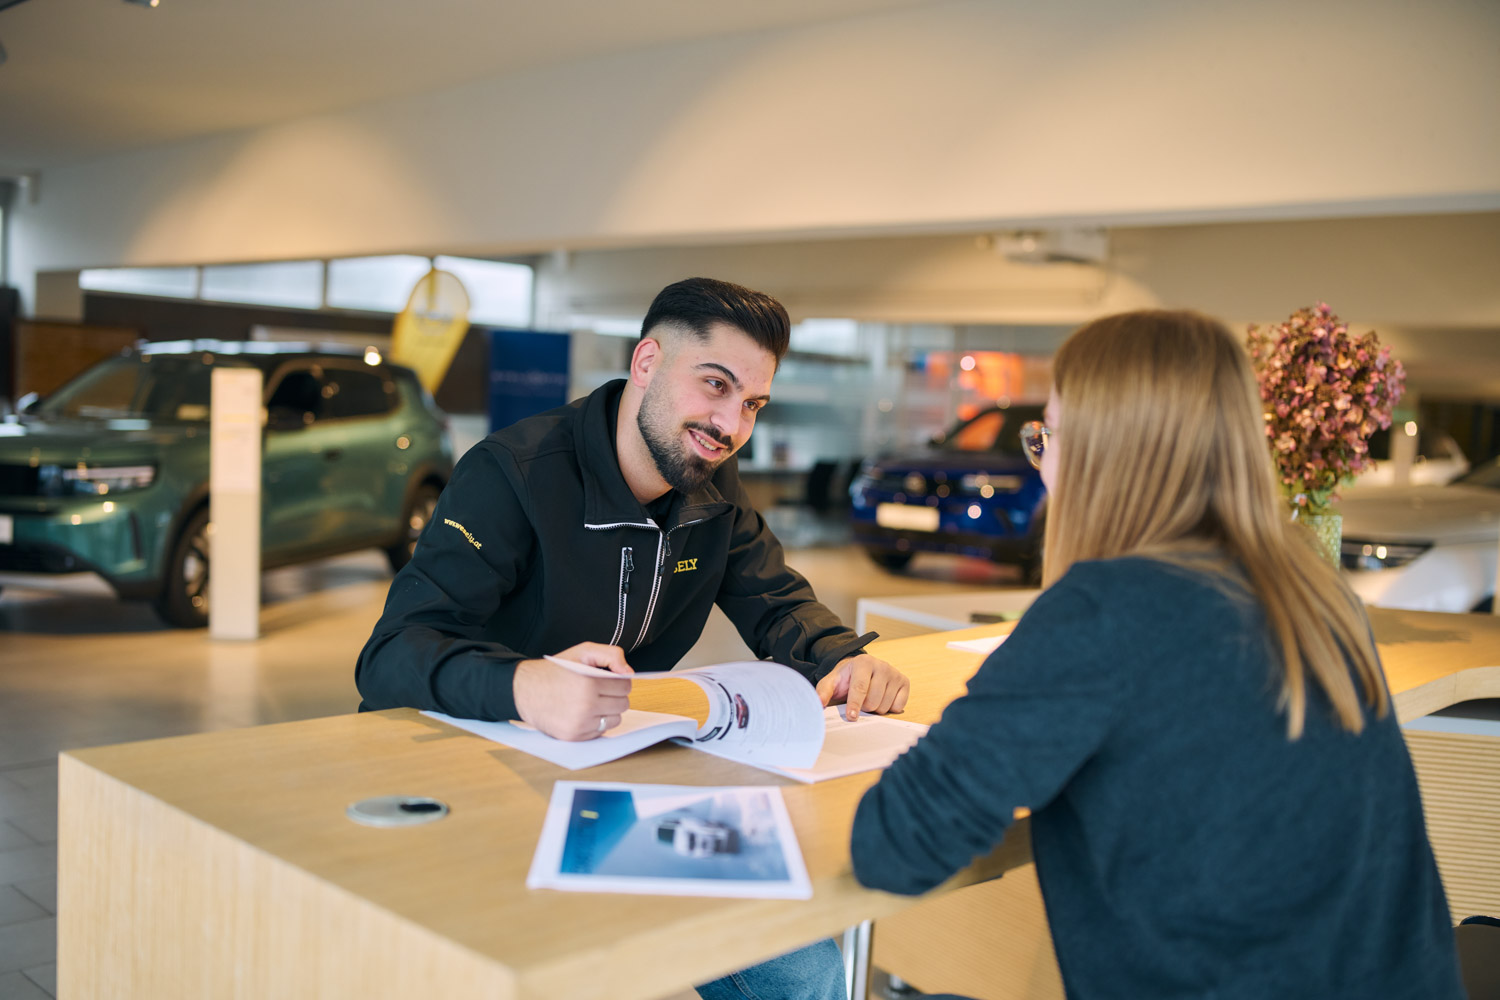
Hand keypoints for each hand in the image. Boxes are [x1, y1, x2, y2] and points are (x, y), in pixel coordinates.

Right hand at [513, 642, 633, 740]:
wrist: (525, 689)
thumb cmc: (556, 669)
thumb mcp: (583, 651)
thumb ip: (611, 655)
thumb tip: (629, 673)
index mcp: (589, 683)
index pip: (625, 686)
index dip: (618, 681)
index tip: (606, 679)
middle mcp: (585, 706)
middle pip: (623, 704)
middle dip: (614, 696)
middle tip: (597, 690)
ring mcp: (579, 723)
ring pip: (615, 720)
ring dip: (607, 711)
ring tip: (590, 701)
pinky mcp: (573, 736)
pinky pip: (600, 731)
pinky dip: (595, 723)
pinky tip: (582, 712)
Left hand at [815, 653, 908, 719]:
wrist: (862, 669)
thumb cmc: (846, 678)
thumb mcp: (832, 681)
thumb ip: (823, 691)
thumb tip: (819, 704)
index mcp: (863, 662)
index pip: (860, 688)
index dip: (855, 704)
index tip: (851, 716)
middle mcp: (881, 665)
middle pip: (873, 701)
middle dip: (864, 707)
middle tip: (859, 700)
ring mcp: (895, 673)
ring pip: (885, 706)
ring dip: (875, 708)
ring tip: (870, 698)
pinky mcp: (905, 682)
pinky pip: (898, 706)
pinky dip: (889, 707)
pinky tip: (882, 697)